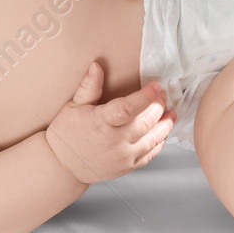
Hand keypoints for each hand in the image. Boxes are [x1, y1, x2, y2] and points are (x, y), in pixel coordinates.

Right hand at [45, 62, 175, 183]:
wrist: (62, 165)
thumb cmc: (66, 134)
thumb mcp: (73, 106)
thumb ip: (89, 87)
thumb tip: (97, 66)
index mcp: (101, 123)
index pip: (128, 109)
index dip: (146, 97)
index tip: (156, 86)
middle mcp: (114, 141)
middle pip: (146, 122)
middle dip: (158, 107)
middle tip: (162, 96)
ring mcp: (122, 156)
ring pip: (152, 139)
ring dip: (165, 125)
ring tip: (171, 113)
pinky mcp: (127, 167)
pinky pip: (150, 155)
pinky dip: (159, 143)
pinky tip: (162, 133)